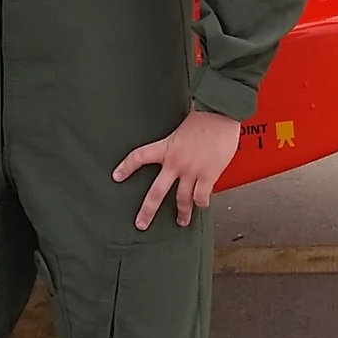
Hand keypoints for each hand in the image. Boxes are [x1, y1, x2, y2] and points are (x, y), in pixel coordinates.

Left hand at [112, 110, 241, 230]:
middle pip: (156, 193)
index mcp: (166, 147)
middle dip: (147, 211)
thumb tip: (179, 141)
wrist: (220, 113)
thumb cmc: (204, 115)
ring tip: (181, 221)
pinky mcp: (208, 175)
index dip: (126, 167)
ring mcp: (191, 171)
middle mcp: (175, 162)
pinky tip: (202, 205)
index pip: (139, 157)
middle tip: (141, 224)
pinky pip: (202, 196)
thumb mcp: (181, 126)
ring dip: (182, 213)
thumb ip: (177, 139)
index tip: (117, 176)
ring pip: (182, 200)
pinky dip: (202, 203)